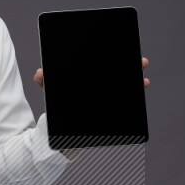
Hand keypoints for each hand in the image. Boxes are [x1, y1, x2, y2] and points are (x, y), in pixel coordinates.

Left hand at [34, 58, 150, 160]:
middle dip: (132, 68)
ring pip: (124, 90)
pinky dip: (131, 103)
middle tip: (141, 62)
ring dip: (136, 85)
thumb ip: (45, 83)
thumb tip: (40, 73)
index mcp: (90, 80)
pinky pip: (122, 108)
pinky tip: (139, 97)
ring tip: (143, 82)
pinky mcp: (108, 116)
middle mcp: (100, 90)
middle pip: (119, 75)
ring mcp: (105, 102)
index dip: (118, 57)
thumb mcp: (53, 93)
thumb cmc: (59, 108)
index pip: (106, 66)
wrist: (59, 133)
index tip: (128, 51)